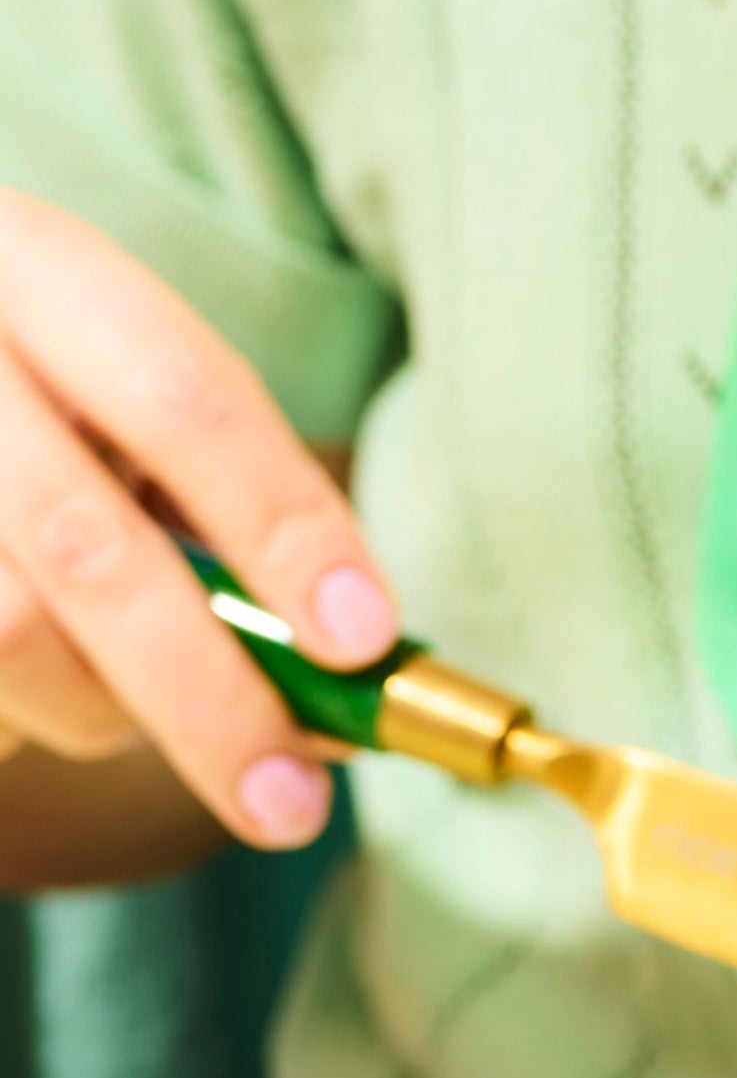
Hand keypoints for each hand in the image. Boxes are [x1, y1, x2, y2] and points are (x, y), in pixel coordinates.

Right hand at [0, 190, 397, 847]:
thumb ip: (229, 537)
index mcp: (35, 269)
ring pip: (11, 636)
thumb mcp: (124, 424)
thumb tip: (337, 717)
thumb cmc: (37, 425)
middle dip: (208, 697)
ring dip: (98, 712)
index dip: (284, 526)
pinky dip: (18, 718)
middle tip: (288, 809)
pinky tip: (29, 685)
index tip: (361, 642)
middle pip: (90, 547)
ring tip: (123, 706)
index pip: (189, 398)